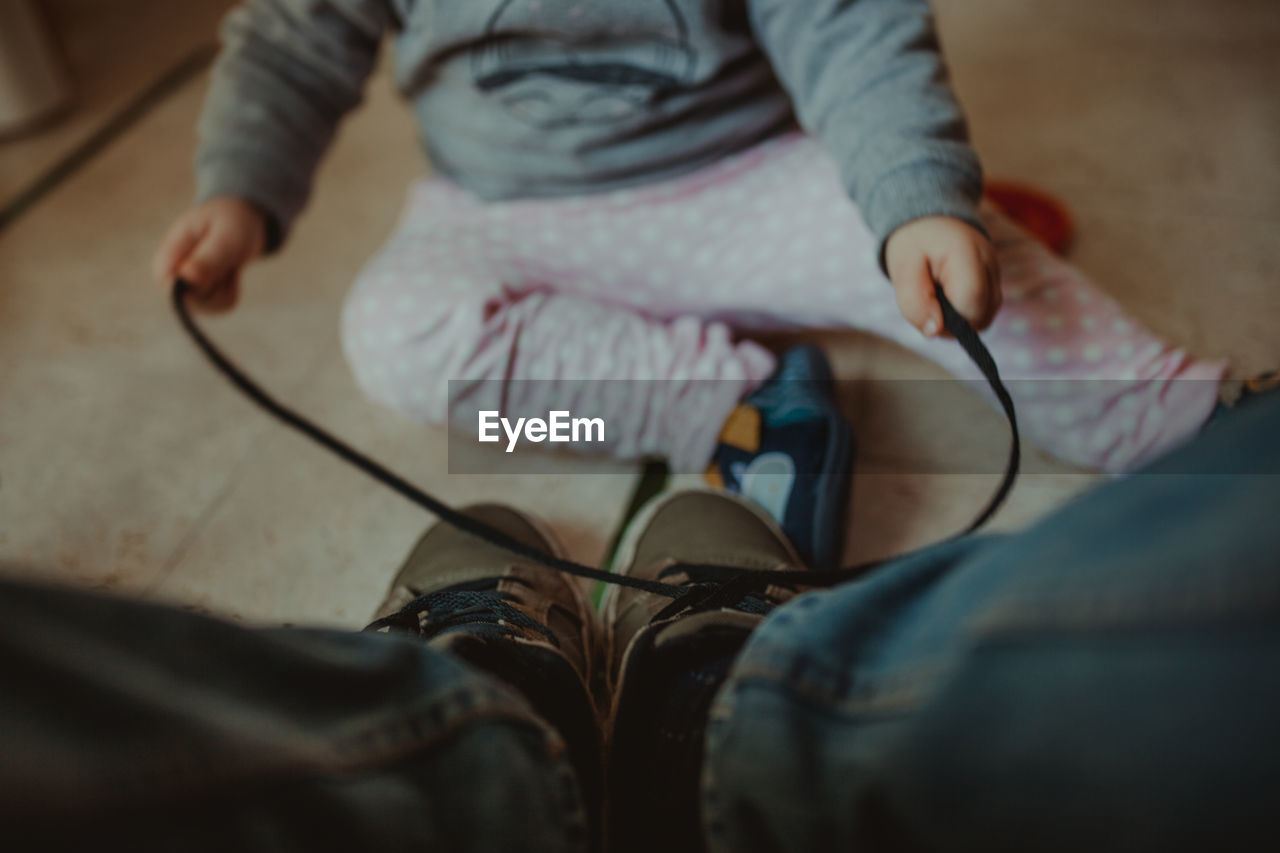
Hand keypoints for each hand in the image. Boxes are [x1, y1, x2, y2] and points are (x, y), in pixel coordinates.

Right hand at [152, 197, 267, 312]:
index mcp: (168, 256)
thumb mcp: (225, 237)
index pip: (169, 288)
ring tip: (227, 265)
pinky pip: (221, 307)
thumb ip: (208, 258)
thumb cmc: (230, 223)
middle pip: (192, 304)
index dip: (195, 290)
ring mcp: (185, 288)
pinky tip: (229, 274)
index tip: (218, 272)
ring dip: (226, 290)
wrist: (240, 221)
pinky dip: (232, 292)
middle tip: (227, 263)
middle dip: (217, 288)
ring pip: (209, 308)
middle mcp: (171, 276)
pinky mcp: (201, 297)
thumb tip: (186, 277)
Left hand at [884, 216, 1001, 336]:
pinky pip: (984, 313)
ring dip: (958, 321)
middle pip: (981, 316)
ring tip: (938, 298)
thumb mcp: (901, 269)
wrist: (930, 221)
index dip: (948, 319)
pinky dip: (965, 315)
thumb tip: (934, 331)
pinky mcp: (996, 284)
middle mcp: (991, 263)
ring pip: (985, 319)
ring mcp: (997, 274)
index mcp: (967, 253)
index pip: (971, 302)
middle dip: (951, 323)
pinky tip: (949, 299)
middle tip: (929, 301)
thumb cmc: (914, 244)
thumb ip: (914, 302)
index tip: (927, 308)